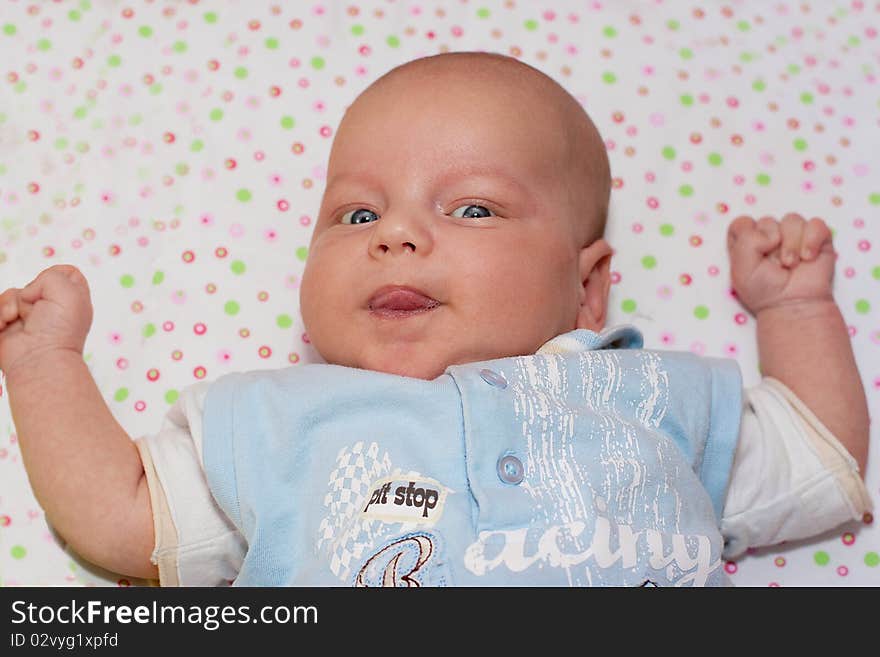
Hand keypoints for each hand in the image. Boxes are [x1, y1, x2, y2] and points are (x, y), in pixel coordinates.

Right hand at [0, 264, 93, 381]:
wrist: (37, 360)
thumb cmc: (59, 330)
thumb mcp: (70, 292)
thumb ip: (52, 276)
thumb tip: (27, 293)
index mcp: (73, 299)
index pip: (66, 273)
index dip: (56, 276)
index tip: (55, 291)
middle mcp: (51, 307)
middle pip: (32, 283)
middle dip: (28, 293)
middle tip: (36, 312)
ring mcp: (29, 317)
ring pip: (10, 295)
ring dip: (9, 306)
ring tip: (15, 321)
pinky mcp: (8, 326)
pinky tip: (4, 328)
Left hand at [726, 213, 835, 316]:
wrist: (793, 305)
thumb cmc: (765, 291)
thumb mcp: (741, 269)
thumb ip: (746, 241)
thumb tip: (772, 233)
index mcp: (747, 244)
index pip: (742, 223)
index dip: (747, 235)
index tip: (753, 254)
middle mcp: (770, 237)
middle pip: (767, 221)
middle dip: (771, 245)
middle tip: (775, 266)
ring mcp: (794, 236)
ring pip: (792, 220)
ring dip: (791, 244)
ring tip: (791, 264)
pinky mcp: (817, 239)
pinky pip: (816, 224)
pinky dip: (812, 240)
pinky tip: (808, 258)